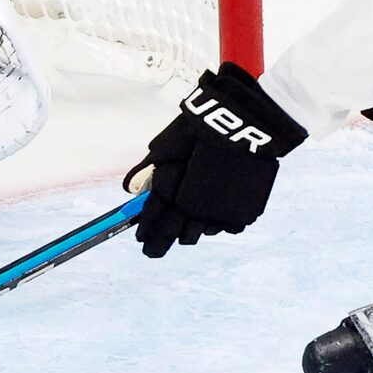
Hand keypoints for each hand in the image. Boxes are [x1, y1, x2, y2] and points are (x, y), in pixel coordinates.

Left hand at [128, 61, 306, 257]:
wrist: (241, 127)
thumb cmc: (197, 131)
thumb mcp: (164, 147)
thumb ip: (147, 171)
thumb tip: (129, 187)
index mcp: (170, 195)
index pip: (152, 223)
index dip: (146, 234)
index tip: (142, 240)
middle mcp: (193, 210)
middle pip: (176, 236)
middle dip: (164, 240)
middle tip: (159, 245)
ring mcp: (219, 214)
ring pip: (203, 233)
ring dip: (196, 228)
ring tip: (193, 220)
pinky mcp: (243, 213)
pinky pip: (229, 227)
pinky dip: (222, 220)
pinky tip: (220, 208)